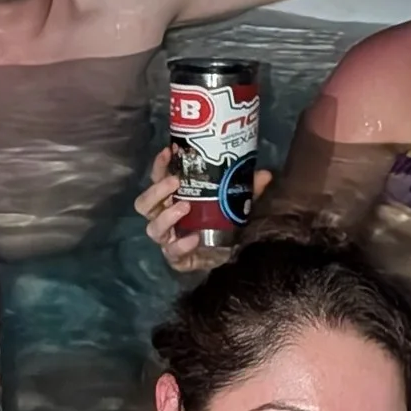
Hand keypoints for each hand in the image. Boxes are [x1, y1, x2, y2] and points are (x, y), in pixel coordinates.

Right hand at [134, 144, 271, 272]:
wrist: (226, 256)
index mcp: (173, 199)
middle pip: (144, 204)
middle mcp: (164, 217)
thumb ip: (246, 189)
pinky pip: (172, 252)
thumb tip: (266, 174)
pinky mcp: (175, 258)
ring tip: (185, 208)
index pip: (157, 179)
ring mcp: (167, 239)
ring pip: (152, 228)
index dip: (159, 166)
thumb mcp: (235, 202)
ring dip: (166, 216)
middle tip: (175, 182)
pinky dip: (182, 244)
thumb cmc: (222, 223)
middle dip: (156, 191)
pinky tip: (194, 238)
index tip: (169, 152)